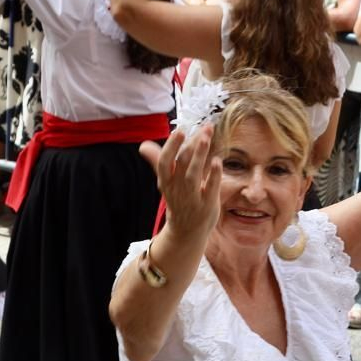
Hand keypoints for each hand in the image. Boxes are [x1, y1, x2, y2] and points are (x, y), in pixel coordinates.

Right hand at [142, 125, 221, 240]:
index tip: (179, 130)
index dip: (171, 146)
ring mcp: (192, 197)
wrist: (186, 232)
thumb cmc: (178, 201)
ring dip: (201, 155)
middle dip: (192, 145)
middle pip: (183, 163)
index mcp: (167, 181)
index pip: (165, 162)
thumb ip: (159, 161)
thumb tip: (143, 145)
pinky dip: (213, 175)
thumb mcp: (166, 182)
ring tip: (207, 138)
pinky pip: (210, 188)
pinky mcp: (207, 204)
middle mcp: (178, 188)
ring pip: (194, 174)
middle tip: (204, 128)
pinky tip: (217, 161)